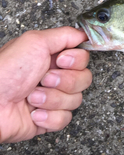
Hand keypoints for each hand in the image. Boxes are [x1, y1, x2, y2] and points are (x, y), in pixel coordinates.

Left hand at [0, 27, 91, 142]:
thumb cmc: (7, 71)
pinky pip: (65, 119)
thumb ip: (65, 35)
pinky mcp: (48, 120)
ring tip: (32, 97)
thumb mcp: (35, 41)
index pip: (83, 58)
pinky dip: (49, 117)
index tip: (60, 61)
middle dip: (64, 81)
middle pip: (84, 79)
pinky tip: (33, 113)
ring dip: (53, 99)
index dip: (76, 61)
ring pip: (75, 100)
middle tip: (43, 79)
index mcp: (52, 57)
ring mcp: (52, 99)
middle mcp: (55, 76)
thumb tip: (83, 34)